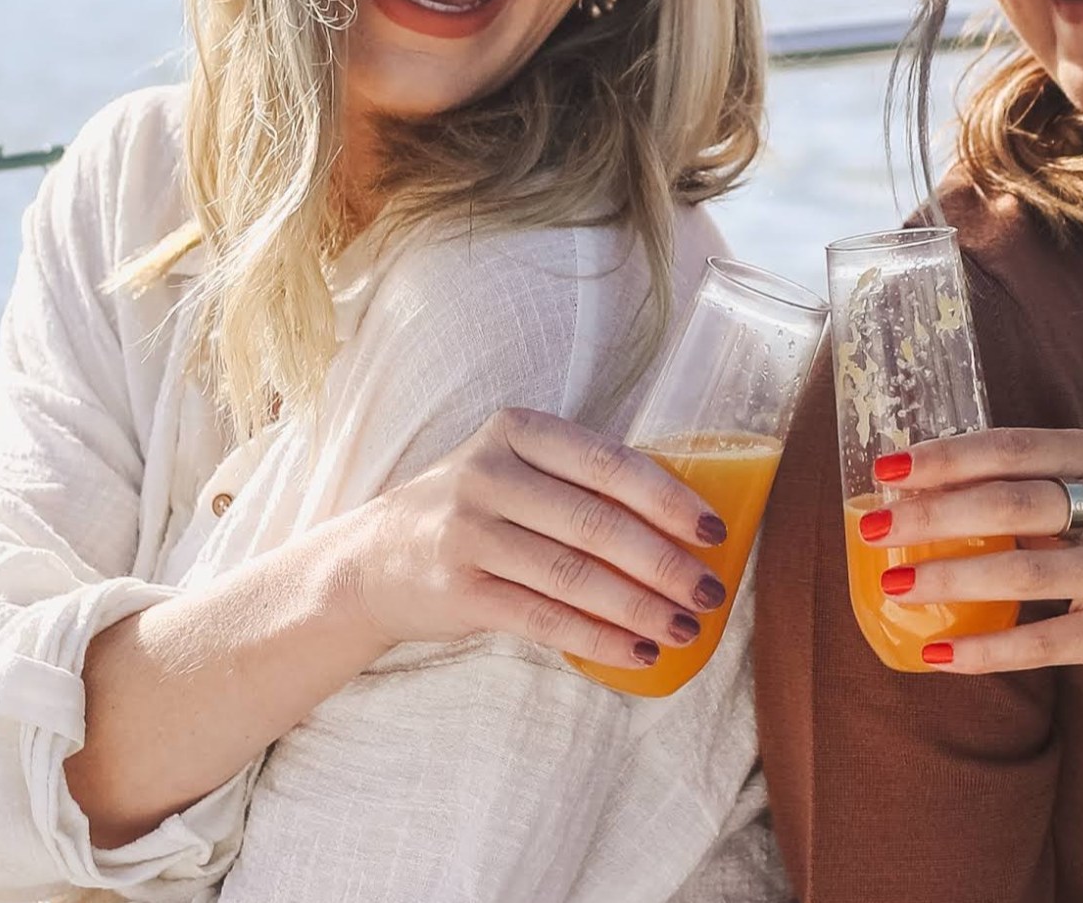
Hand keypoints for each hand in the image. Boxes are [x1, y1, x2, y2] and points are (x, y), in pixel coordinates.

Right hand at [331, 406, 733, 673]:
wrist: (369, 562)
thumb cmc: (470, 512)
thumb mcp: (511, 470)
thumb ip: (577, 481)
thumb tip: (683, 523)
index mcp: (515, 431)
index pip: (606, 461)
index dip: (667, 497)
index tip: (713, 530)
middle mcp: (486, 475)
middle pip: (595, 522)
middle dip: (663, 562)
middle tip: (710, 591)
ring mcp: (467, 534)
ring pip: (574, 576)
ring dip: (640, 608)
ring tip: (685, 627)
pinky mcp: (459, 591)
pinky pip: (543, 619)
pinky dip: (598, 640)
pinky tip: (638, 652)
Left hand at [860, 427, 1082, 690]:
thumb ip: (1033, 485)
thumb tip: (921, 490)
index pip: (1014, 446)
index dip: (946, 456)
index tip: (887, 470)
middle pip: (1012, 502)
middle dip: (932, 514)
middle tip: (873, 527)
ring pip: (1023, 572)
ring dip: (949, 579)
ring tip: (894, 588)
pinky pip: (1044, 642)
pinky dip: (986, 651)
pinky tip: (940, 654)